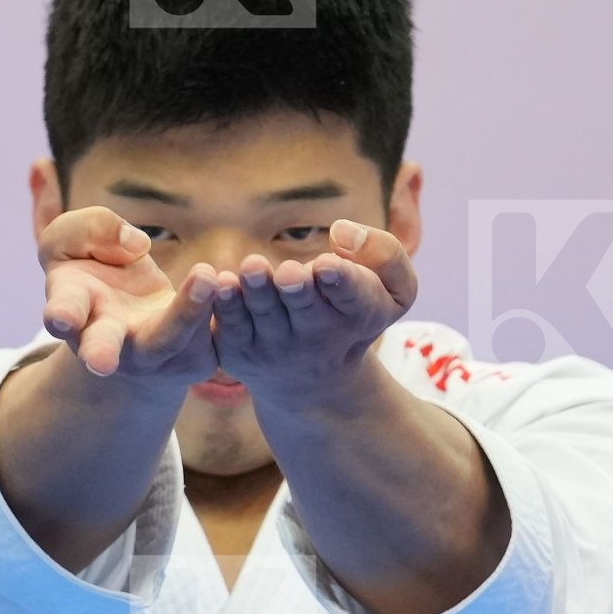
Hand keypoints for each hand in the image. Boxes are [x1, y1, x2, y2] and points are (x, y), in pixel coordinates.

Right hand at [37, 206, 219, 385]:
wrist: (130, 317)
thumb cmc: (92, 271)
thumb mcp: (73, 239)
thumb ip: (90, 229)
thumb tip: (135, 244)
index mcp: (72, 310)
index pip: (64, 311)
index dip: (61, 316)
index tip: (61, 319)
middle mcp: (110, 341)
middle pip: (105, 347)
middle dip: (102, 352)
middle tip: (101, 364)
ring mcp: (153, 355)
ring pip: (170, 336)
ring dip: (188, 310)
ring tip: (205, 276)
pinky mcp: (193, 357)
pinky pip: (211, 332)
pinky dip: (223, 305)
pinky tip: (231, 281)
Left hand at [212, 218, 416, 399]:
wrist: (316, 382)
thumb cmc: (354, 313)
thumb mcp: (393, 290)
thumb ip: (385, 254)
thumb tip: (341, 231)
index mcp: (359, 314)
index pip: (353, 295)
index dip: (341, 279)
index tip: (327, 266)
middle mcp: (318, 335)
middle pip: (304, 306)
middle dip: (296, 288)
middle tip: (289, 273)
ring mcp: (277, 347)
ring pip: (265, 314)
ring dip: (257, 291)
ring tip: (252, 267)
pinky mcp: (242, 352)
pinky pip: (231, 326)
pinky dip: (225, 306)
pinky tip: (219, 283)